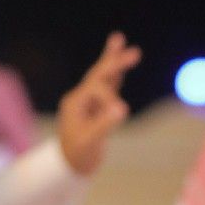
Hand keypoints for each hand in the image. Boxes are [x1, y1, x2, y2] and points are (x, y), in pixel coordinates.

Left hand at [57, 31, 141, 175]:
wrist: (70, 166)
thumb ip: (104, 123)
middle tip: (134, 52)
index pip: (97, 89)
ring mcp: (88, 101)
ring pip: (102, 77)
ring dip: (112, 60)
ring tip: (119, 39)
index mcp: (75, 102)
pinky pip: (107, 87)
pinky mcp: (96, 107)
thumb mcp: (90, 141)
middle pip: (99, 74)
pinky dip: (115, 76)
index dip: (110, 98)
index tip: (120, 112)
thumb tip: (122, 108)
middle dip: (114, 62)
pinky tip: (122, 65)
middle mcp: (80, 97)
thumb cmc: (78, 155)